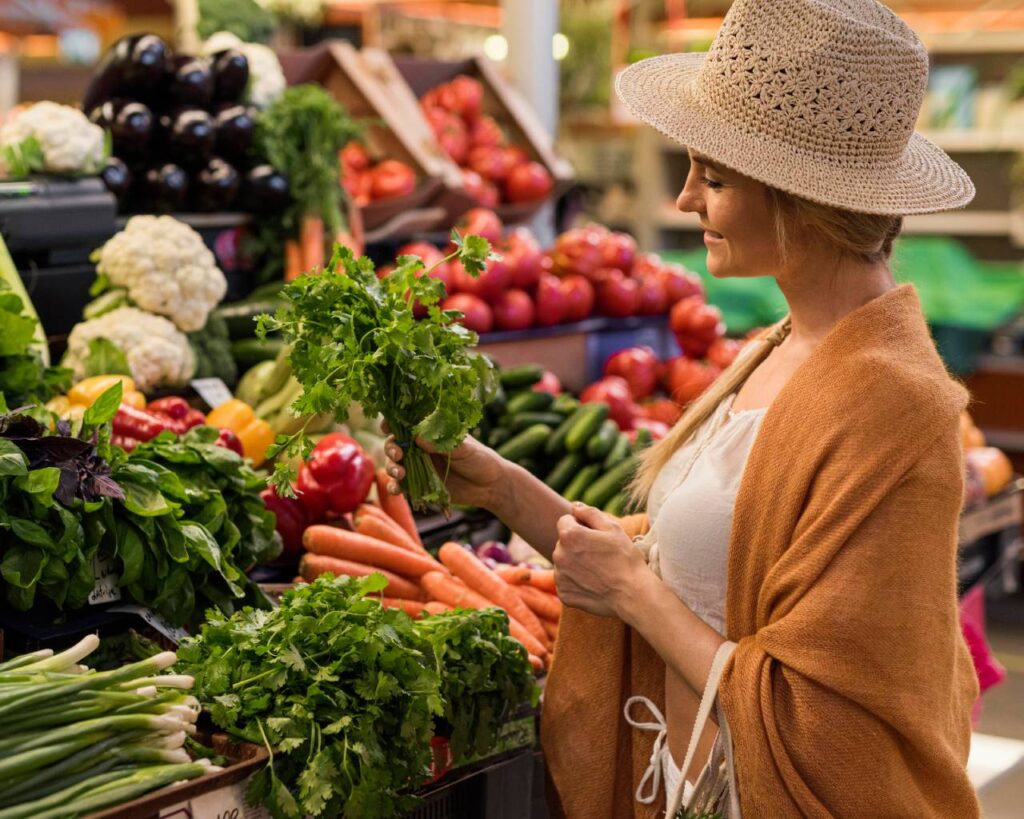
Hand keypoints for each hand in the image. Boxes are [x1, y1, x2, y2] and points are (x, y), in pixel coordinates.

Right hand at [382, 423, 506, 509]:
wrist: (490, 486)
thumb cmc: (480, 459)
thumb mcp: (464, 448)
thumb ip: (443, 442)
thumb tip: (418, 437)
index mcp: (430, 432)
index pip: (406, 424)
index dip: (393, 423)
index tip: (387, 426)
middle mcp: (420, 448)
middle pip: (395, 444)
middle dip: (391, 448)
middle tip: (398, 455)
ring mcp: (418, 467)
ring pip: (395, 464)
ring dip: (392, 467)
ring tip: (400, 472)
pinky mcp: (419, 486)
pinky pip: (401, 485)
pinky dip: (395, 487)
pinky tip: (397, 490)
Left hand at [553, 502, 649, 618]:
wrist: (632, 594)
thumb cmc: (625, 558)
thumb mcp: (612, 528)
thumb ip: (590, 513)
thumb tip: (574, 506)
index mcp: (569, 535)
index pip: (565, 521)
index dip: (580, 525)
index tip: (595, 536)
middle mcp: (559, 555)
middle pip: (563, 543)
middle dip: (577, 544)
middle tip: (599, 554)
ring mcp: (560, 576)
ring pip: (564, 562)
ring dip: (575, 563)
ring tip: (598, 570)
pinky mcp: (564, 594)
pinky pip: (566, 582)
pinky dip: (576, 582)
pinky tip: (593, 583)